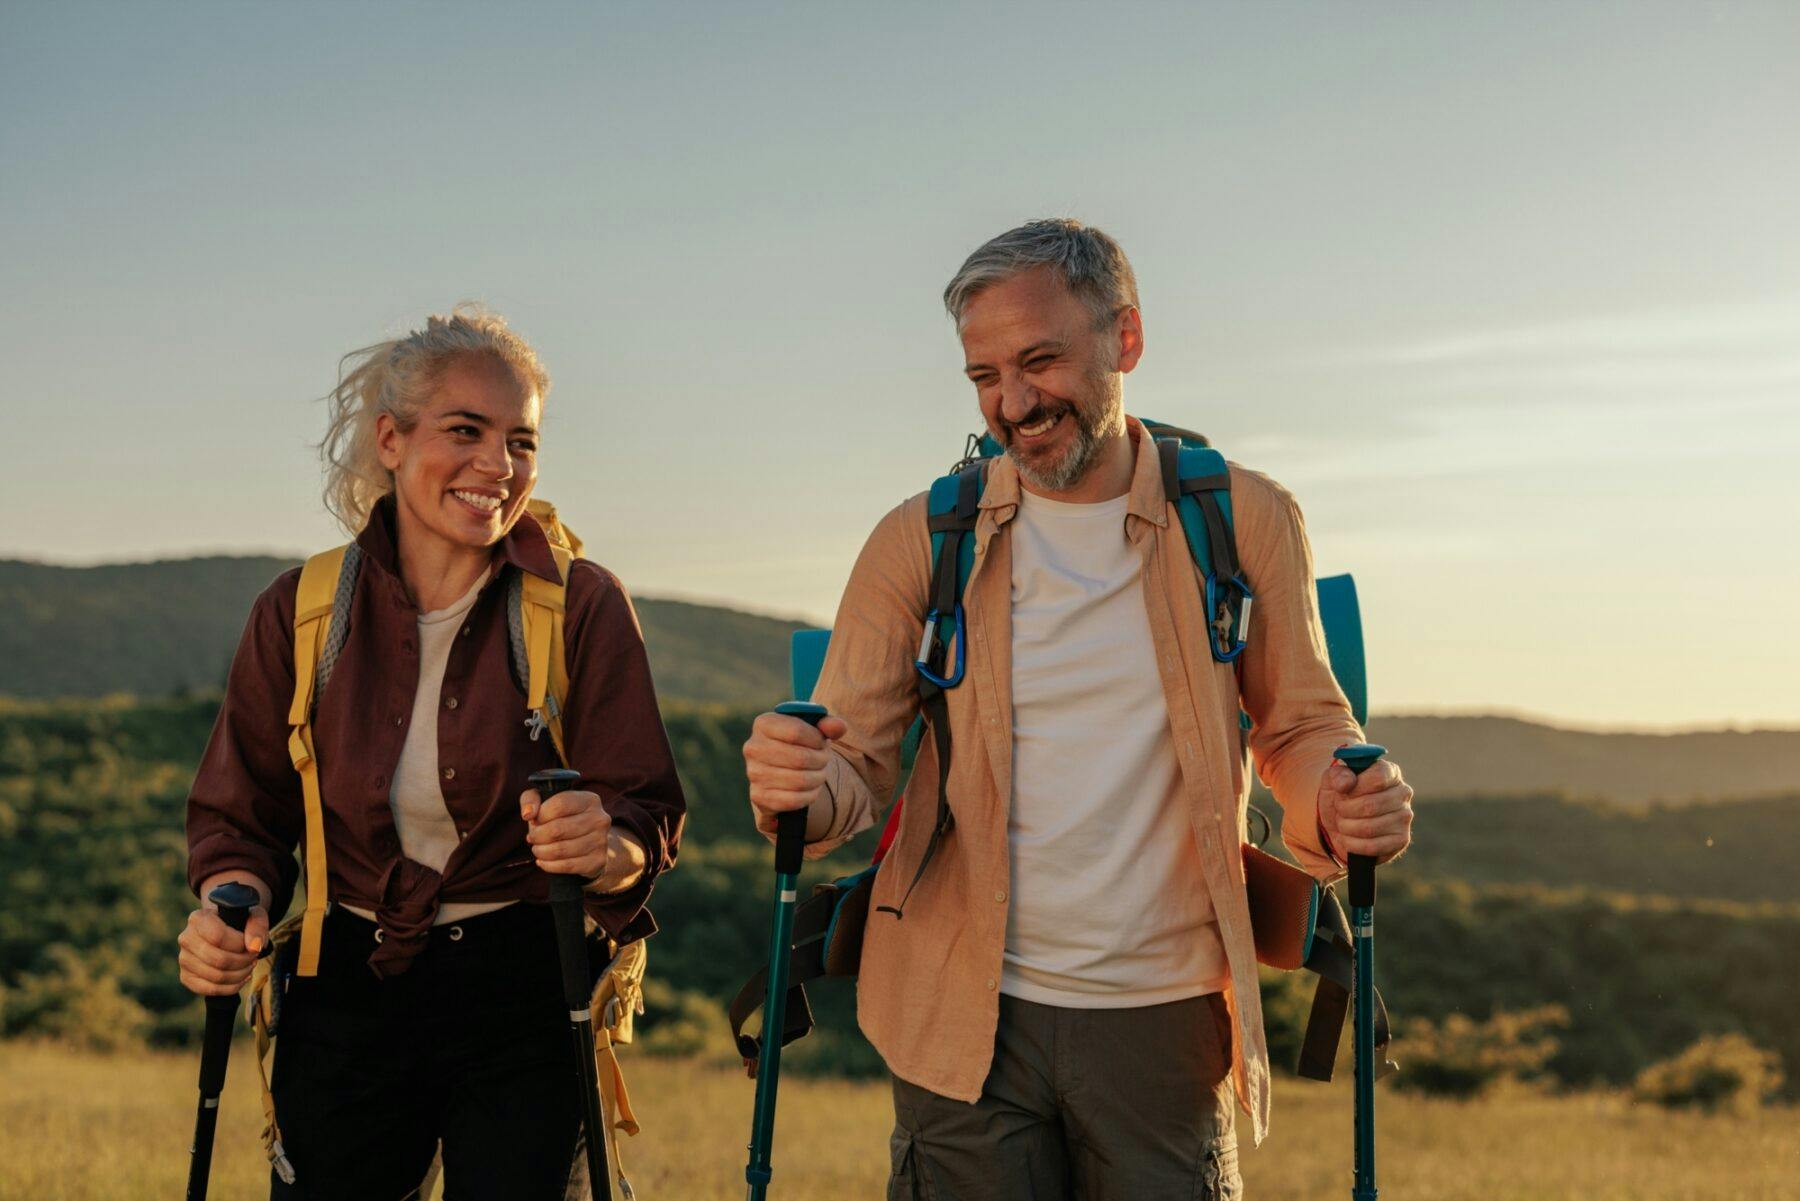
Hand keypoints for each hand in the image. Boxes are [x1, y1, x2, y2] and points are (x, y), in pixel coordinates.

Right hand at [177, 875, 270, 996]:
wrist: (226, 930)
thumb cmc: (241, 922)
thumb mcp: (254, 916)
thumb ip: (257, 926)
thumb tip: (254, 946)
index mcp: (198, 918)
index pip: (218, 936)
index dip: (240, 944)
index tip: (252, 944)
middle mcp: (186, 938)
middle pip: (219, 960)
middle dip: (243, 961)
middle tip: (254, 957)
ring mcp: (183, 959)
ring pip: (216, 976)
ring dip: (240, 975)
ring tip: (249, 966)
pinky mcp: (186, 977)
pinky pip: (209, 990)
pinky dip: (231, 988)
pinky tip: (242, 979)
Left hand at [520, 787, 643, 891]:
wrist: (589, 843)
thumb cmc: (561, 818)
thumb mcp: (545, 802)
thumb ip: (531, 800)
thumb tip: (528, 814)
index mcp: (589, 800)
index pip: (559, 805)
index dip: (540, 815)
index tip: (534, 821)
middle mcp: (600, 819)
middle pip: (558, 829)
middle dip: (537, 836)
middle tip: (532, 838)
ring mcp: (601, 841)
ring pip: (560, 850)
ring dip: (541, 851)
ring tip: (537, 849)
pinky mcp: (597, 861)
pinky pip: (567, 866)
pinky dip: (549, 865)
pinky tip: (543, 861)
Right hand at [742, 709, 847, 836]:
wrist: (780, 770)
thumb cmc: (800, 744)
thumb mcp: (813, 729)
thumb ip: (829, 725)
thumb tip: (839, 727)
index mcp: (764, 723)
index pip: (796, 731)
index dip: (817, 739)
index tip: (822, 742)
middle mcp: (753, 747)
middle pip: (800, 758)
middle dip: (821, 760)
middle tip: (825, 760)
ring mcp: (753, 773)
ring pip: (799, 780)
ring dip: (817, 778)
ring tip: (819, 773)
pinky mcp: (758, 795)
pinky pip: (793, 800)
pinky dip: (809, 795)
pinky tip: (811, 789)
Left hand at [1317, 755, 1413, 864]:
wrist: (1339, 824)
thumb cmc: (1341, 797)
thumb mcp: (1332, 780)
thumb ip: (1337, 775)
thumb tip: (1346, 783)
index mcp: (1390, 772)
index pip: (1378, 777)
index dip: (1355, 787)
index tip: (1343, 790)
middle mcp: (1403, 793)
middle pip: (1370, 805)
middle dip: (1345, 809)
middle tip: (1339, 809)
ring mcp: (1404, 817)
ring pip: (1368, 828)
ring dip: (1346, 827)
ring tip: (1343, 822)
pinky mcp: (1401, 840)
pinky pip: (1372, 846)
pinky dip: (1352, 844)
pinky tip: (1348, 838)